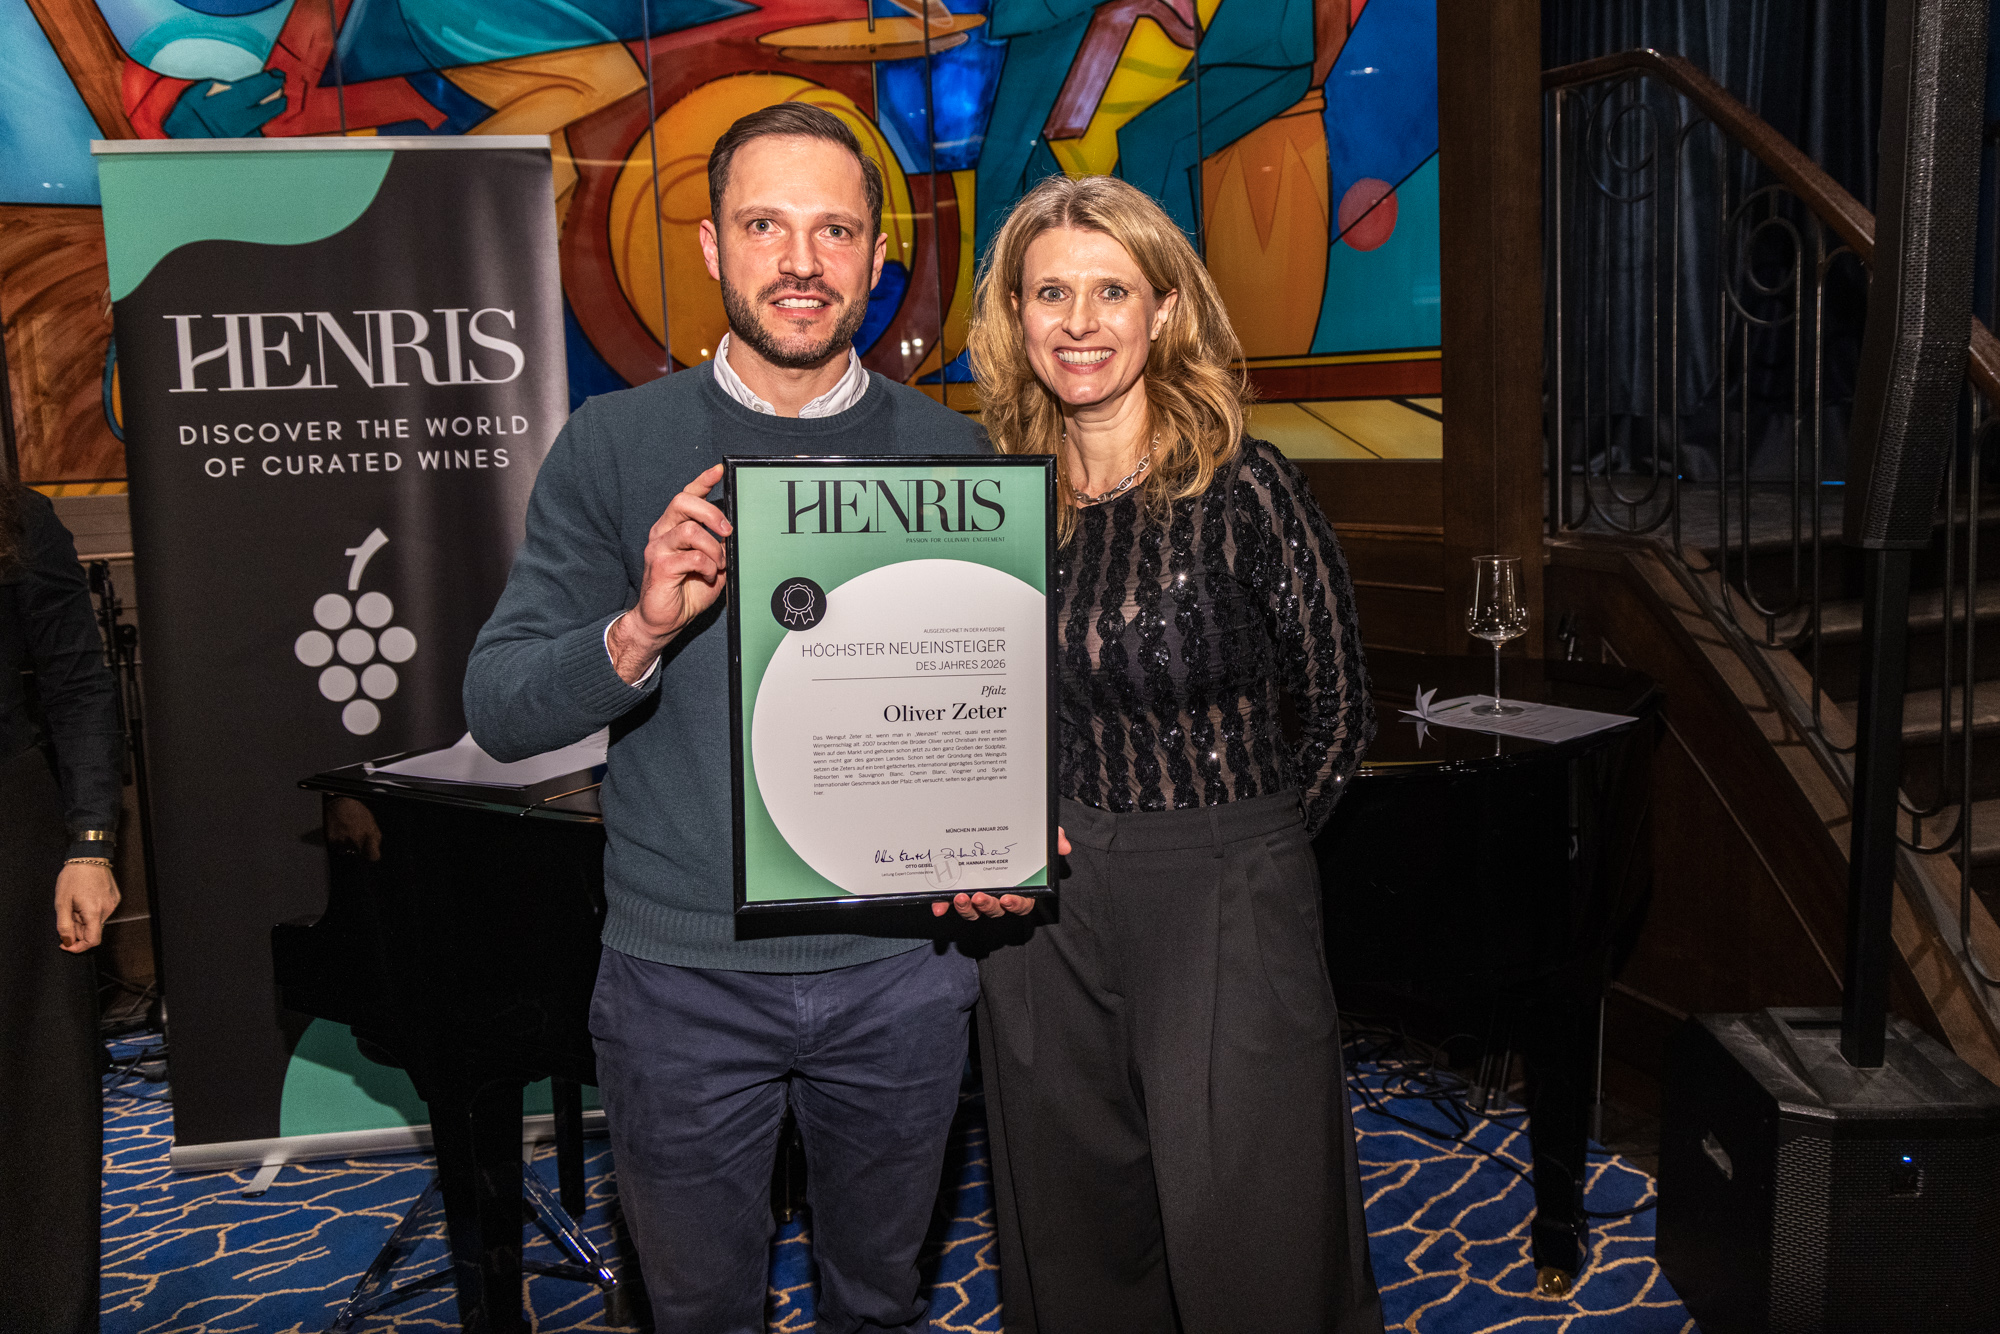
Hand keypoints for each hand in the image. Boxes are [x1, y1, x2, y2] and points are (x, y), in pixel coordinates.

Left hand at [55, 861, 120, 951]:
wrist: (90, 856)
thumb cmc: (74, 876)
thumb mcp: (61, 902)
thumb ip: (64, 925)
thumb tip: (68, 941)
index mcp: (94, 912)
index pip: (92, 941)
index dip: (78, 947)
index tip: (66, 943)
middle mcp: (107, 910)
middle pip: (93, 931)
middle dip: (78, 929)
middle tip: (67, 914)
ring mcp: (113, 904)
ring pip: (96, 921)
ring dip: (84, 919)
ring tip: (75, 904)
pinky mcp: (115, 898)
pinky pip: (102, 912)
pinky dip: (91, 911)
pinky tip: (85, 898)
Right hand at [610, 463, 731, 681]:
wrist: (664, 621)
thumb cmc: (686, 591)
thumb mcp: (711, 565)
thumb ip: (720, 548)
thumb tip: (737, 535)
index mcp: (674, 528)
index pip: (686, 496)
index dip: (702, 481)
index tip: (719, 470)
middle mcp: (663, 532)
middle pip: (683, 502)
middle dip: (711, 512)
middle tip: (728, 530)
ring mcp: (658, 548)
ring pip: (690, 530)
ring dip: (713, 548)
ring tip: (717, 565)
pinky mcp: (659, 565)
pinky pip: (691, 557)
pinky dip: (706, 566)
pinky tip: (707, 576)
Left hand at [931, 827, 1069, 918]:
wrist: (990, 820)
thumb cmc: (1020, 836)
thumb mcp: (1038, 834)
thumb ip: (1053, 838)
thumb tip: (1064, 846)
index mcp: (1019, 886)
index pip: (1022, 903)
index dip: (1016, 905)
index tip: (1008, 898)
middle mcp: (997, 893)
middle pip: (995, 909)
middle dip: (987, 906)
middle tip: (979, 896)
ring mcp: (976, 893)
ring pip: (973, 911)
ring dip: (967, 909)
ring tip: (960, 896)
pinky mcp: (956, 889)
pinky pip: (949, 902)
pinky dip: (943, 905)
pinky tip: (937, 906)